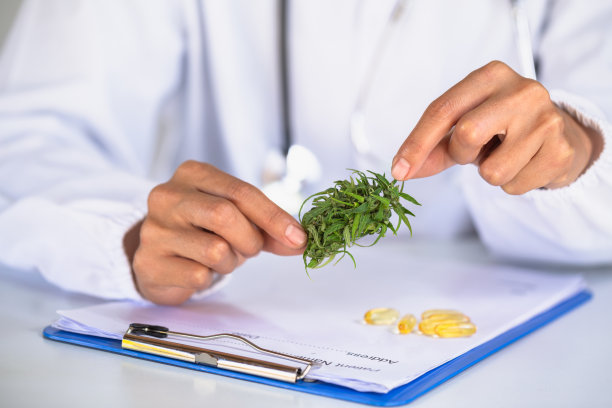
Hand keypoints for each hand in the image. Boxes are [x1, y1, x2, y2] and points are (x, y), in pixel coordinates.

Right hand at [124, 161, 306, 304]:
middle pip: (225, 215)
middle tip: (251, 249)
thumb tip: (300, 241)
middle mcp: (168, 195)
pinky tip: (197, 270)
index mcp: (193, 174)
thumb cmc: (202, 230)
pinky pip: (198, 276)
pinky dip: (209, 278)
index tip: (298, 238)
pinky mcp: (148, 262)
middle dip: (250, 240)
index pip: (241, 191)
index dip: (274, 217)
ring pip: (214, 250)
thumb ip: (268, 228)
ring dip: (230, 262)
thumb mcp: (237, 218)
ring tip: (220, 258)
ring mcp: (154, 229)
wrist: (158, 256)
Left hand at [391, 61, 602, 193]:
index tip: (398, 170)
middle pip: (466, 134)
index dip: (416, 144)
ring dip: (490, 173)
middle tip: (475, 151)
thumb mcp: (463, 128)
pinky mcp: (560, 149)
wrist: (556, 134)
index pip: (442, 110)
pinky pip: (515, 186)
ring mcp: (546, 118)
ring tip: (505, 155)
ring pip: (492, 171)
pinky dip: (513, 184)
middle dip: (461, 154)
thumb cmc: (500, 127)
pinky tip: (525, 164)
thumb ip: (432, 147)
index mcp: (489, 76)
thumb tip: (401, 171)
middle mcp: (521, 90)